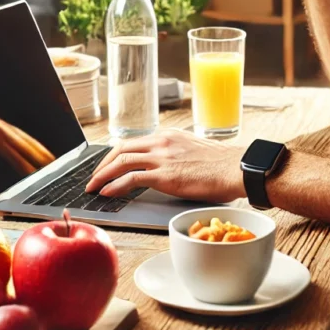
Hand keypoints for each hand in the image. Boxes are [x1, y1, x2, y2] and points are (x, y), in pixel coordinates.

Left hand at [84, 130, 245, 202]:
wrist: (236, 168)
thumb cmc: (223, 165)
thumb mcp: (195, 152)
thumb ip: (178, 157)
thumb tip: (172, 170)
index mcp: (169, 136)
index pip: (133, 142)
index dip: (115, 154)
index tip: (108, 165)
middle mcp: (162, 142)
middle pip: (120, 148)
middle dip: (103, 163)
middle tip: (94, 177)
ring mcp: (162, 157)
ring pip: (121, 161)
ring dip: (102, 175)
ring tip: (93, 187)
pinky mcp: (165, 175)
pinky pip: (131, 178)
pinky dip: (115, 185)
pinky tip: (107, 193)